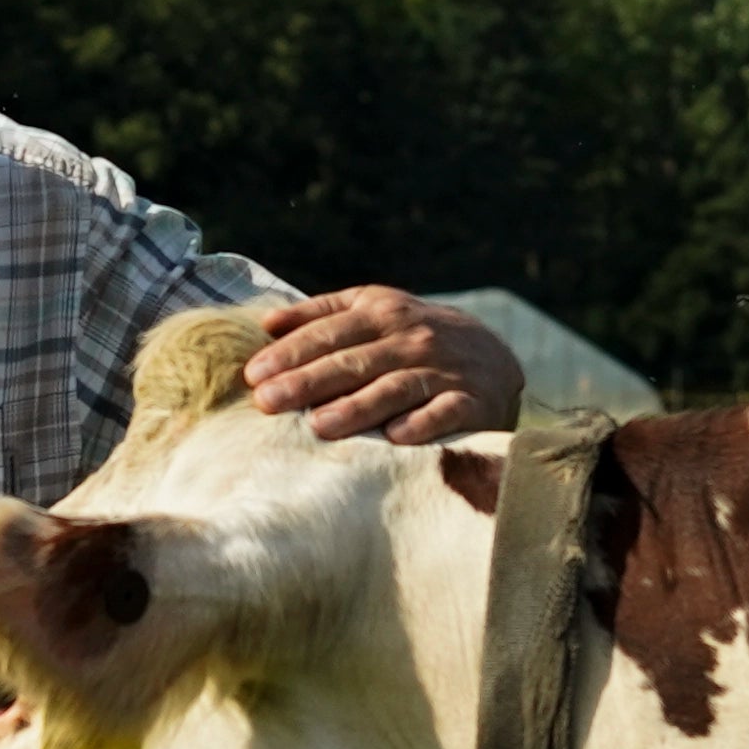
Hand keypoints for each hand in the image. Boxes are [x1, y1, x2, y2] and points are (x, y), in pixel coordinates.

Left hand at [242, 287, 532, 445]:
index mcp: (384, 311)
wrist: (495, 358)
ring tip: (319, 426)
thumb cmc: (415, 337)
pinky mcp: (472, 401)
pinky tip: (394, 437)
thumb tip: (266, 324)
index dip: (291, 352)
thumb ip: (322, 314)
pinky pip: (445, 412)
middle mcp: (413, 337)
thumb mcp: (375, 310)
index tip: (254, 375)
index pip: (330, 332)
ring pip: (394, 387)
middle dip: (307, 381)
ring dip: (357, 407)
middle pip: (353, 361)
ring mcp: (444, 369)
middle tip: (268, 402)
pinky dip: (422, 423)